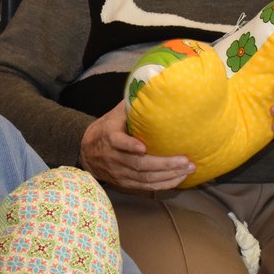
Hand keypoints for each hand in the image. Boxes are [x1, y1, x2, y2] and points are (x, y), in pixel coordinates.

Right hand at [79, 102, 194, 192]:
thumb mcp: (113, 115)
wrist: (86, 151)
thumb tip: (152, 87)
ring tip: (188, 169)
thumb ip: (130, 106)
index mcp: (108, 136)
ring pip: (144, 178)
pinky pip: (145, 187)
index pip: (117, 142)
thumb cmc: (106, 128)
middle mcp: (112, 157)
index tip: (143, 147)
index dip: (129, 146)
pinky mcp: (124, 183)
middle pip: (138, 164)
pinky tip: (179, 179)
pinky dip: (163, 184)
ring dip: (168, 176)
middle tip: (185, 161)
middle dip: (164, 164)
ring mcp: (118, 172)